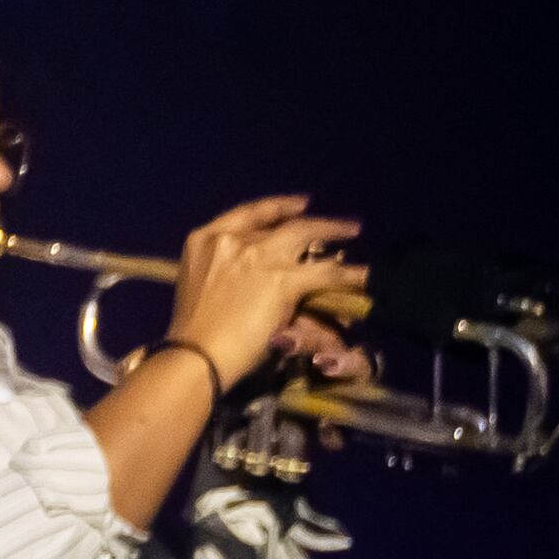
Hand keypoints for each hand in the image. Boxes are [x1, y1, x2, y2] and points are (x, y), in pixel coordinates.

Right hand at [165, 195, 368, 387]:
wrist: (197, 353)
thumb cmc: (193, 330)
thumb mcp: (201, 286)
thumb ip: (226, 272)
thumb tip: (255, 278)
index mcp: (204, 239)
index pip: (247, 214)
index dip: (277, 207)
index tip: (299, 204)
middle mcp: (232, 239)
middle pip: (280, 222)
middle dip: (310, 218)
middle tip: (334, 221)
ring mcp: (258, 255)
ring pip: (305, 234)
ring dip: (333, 230)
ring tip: (354, 229)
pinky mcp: (282, 278)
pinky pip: (324, 273)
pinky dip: (348, 274)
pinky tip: (365, 274)